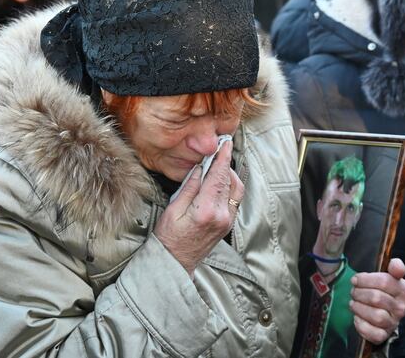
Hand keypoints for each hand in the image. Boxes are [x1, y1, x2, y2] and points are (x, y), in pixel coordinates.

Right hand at [153, 141, 243, 275]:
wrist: (175, 262)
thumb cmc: (168, 237)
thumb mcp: (173, 209)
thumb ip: (189, 187)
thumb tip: (200, 168)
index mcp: (206, 210)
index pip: (218, 177)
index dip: (223, 158)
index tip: (225, 144)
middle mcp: (221, 216)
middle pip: (230, 181)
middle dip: (226, 163)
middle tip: (219, 150)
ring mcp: (227, 221)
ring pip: (236, 190)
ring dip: (229, 174)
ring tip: (218, 165)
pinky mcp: (228, 225)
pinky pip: (234, 199)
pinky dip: (229, 186)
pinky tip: (218, 181)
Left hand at [350, 258, 404, 343]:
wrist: (383, 313)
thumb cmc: (381, 291)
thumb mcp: (388, 276)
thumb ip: (394, 267)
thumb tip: (396, 264)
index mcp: (404, 290)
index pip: (384, 281)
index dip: (365, 279)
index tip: (355, 280)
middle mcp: (401, 308)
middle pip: (376, 298)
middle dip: (359, 293)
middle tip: (353, 292)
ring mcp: (393, 323)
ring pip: (376, 316)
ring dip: (359, 308)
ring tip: (353, 303)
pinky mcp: (384, 335)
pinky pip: (373, 333)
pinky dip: (361, 325)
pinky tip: (357, 317)